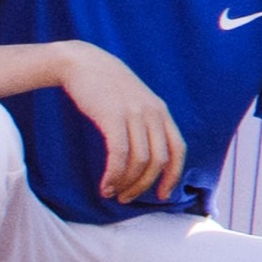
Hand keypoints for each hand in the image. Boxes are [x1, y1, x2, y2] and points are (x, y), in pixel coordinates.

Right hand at [61, 45, 185, 207]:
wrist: (83, 63)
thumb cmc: (106, 86)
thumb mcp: (135, 101)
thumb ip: (144, 122)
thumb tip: (144, 157)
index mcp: (161, 111)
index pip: (178, 149)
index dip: (173, 176)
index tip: (163, 195)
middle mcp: (153, 113)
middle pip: (159, 161)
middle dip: (144, 186)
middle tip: (126, 198)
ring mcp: (134, 114)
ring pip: (139, 162)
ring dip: (126, 184)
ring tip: (111, 193)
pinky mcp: (113, 117)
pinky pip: (120, 155)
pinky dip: (114, 175)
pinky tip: (104, 185)